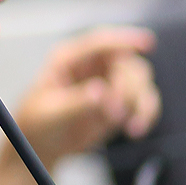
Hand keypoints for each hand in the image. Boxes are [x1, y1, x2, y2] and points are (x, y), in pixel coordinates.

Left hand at [0, 26, 158, 184]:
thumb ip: (77, 102)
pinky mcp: (120, 102)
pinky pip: (144, 102)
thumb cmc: (38, 122)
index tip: (147, 43)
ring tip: (131, 127)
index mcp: (70, 59)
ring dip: (142, 104)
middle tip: (114, 114)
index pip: (100, 42)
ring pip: (141, 82)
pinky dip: (146, 114)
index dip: (125, 39)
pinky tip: (135, 130)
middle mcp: (93, 66)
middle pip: (127, 64)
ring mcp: (109, 83)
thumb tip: (101, 92)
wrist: (43, 145)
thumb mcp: (51, 112)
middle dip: (128, 89)